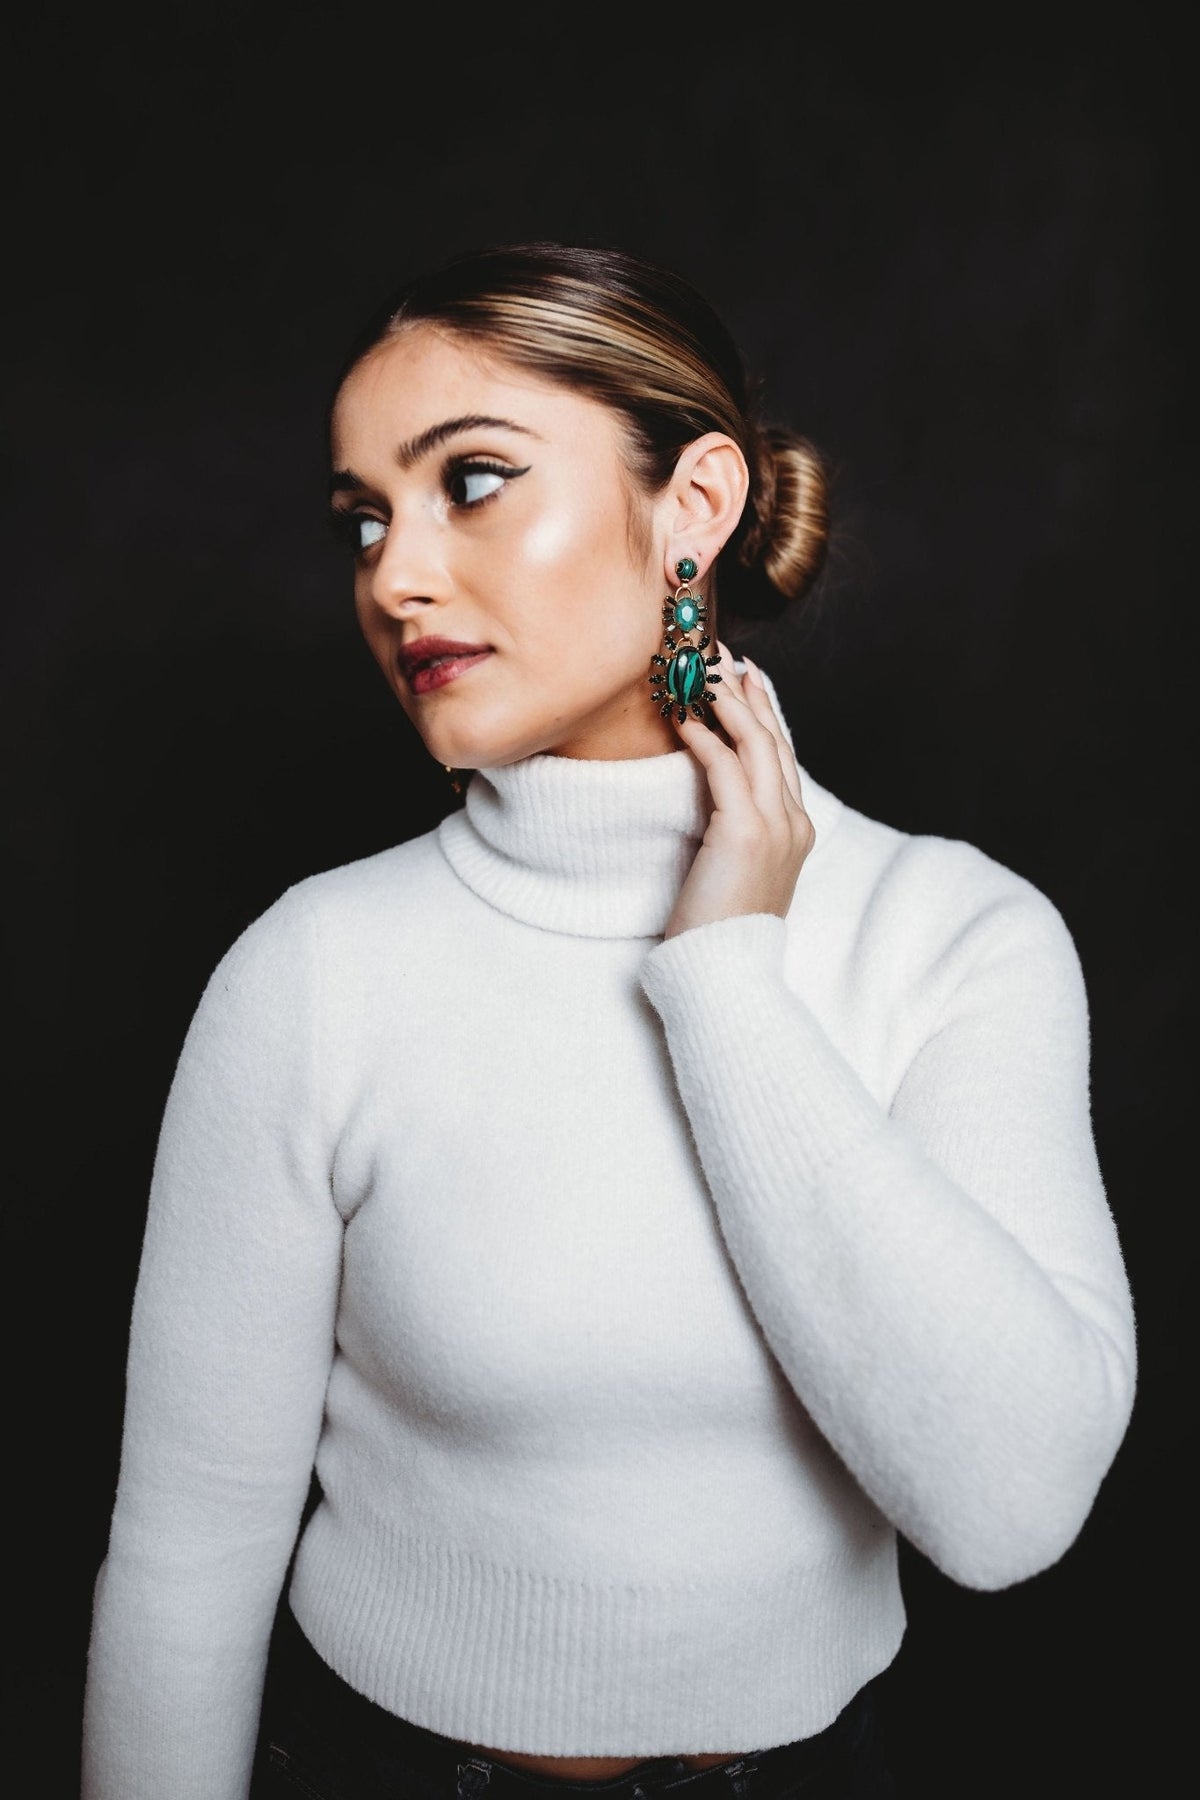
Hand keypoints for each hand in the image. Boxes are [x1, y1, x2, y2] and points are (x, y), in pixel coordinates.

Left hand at [662, 644, 815, 940]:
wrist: (724, 970)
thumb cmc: (720, 929)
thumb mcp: (737, 871)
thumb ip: (737, 830)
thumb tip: (716, 798)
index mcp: (798, 830)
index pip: (782, 756)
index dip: (764, 712)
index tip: (744, 679)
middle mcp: (795, 821)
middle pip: (774, 739)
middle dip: (748, 693)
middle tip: (723, 656)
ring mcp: (776, 825)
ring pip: (755, 744)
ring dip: (726, 702)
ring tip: (701, 672)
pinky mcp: (745, 832)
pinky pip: (724, 767)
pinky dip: (704, 738)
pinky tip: (683, 719)